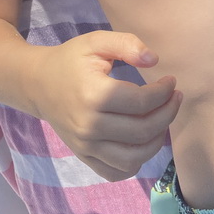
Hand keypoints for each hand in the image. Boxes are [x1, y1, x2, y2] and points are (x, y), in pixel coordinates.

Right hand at [34, 31, 181, 181]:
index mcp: (94, 95)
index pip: (142, 102)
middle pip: (143, 131)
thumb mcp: (96, 41)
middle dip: (168, 114)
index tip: (171, 81)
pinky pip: (116, 172)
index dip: (164, 92)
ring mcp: (85, 145)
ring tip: (162, 120)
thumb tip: (154, 60)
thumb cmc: (71, 60)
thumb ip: (126, 44)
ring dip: (156, 141)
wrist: (38, 84)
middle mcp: (89, 126)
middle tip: (175, 98)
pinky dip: (135, 162)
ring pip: (133, 158)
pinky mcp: (84, 156)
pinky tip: (142, 141)